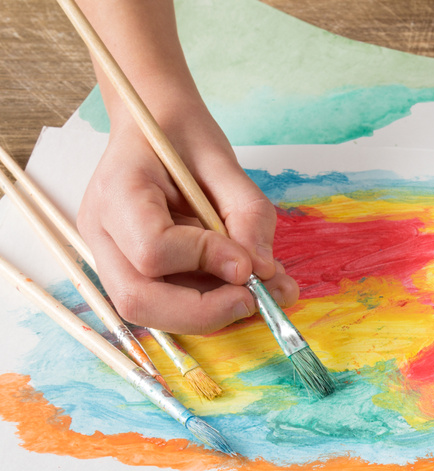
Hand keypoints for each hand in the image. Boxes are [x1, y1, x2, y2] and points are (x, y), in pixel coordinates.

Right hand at [77, 100, 298, 333]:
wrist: (156, 128)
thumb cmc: (184, 137)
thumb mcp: (225, 163)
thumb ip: (247, 215)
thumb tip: (260, 271)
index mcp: (118, 191)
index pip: (152, 249)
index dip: (205, 261)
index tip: (248, 262)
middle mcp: (103, 232)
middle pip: (138, 300)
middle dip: (204, 312)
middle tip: (255, 300)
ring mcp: (110, 256)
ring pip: (151, 312)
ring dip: (212, 312)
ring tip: (262, 290)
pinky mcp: (130, 272)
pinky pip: (166, 303)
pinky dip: (210, 304)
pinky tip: (243, 284)